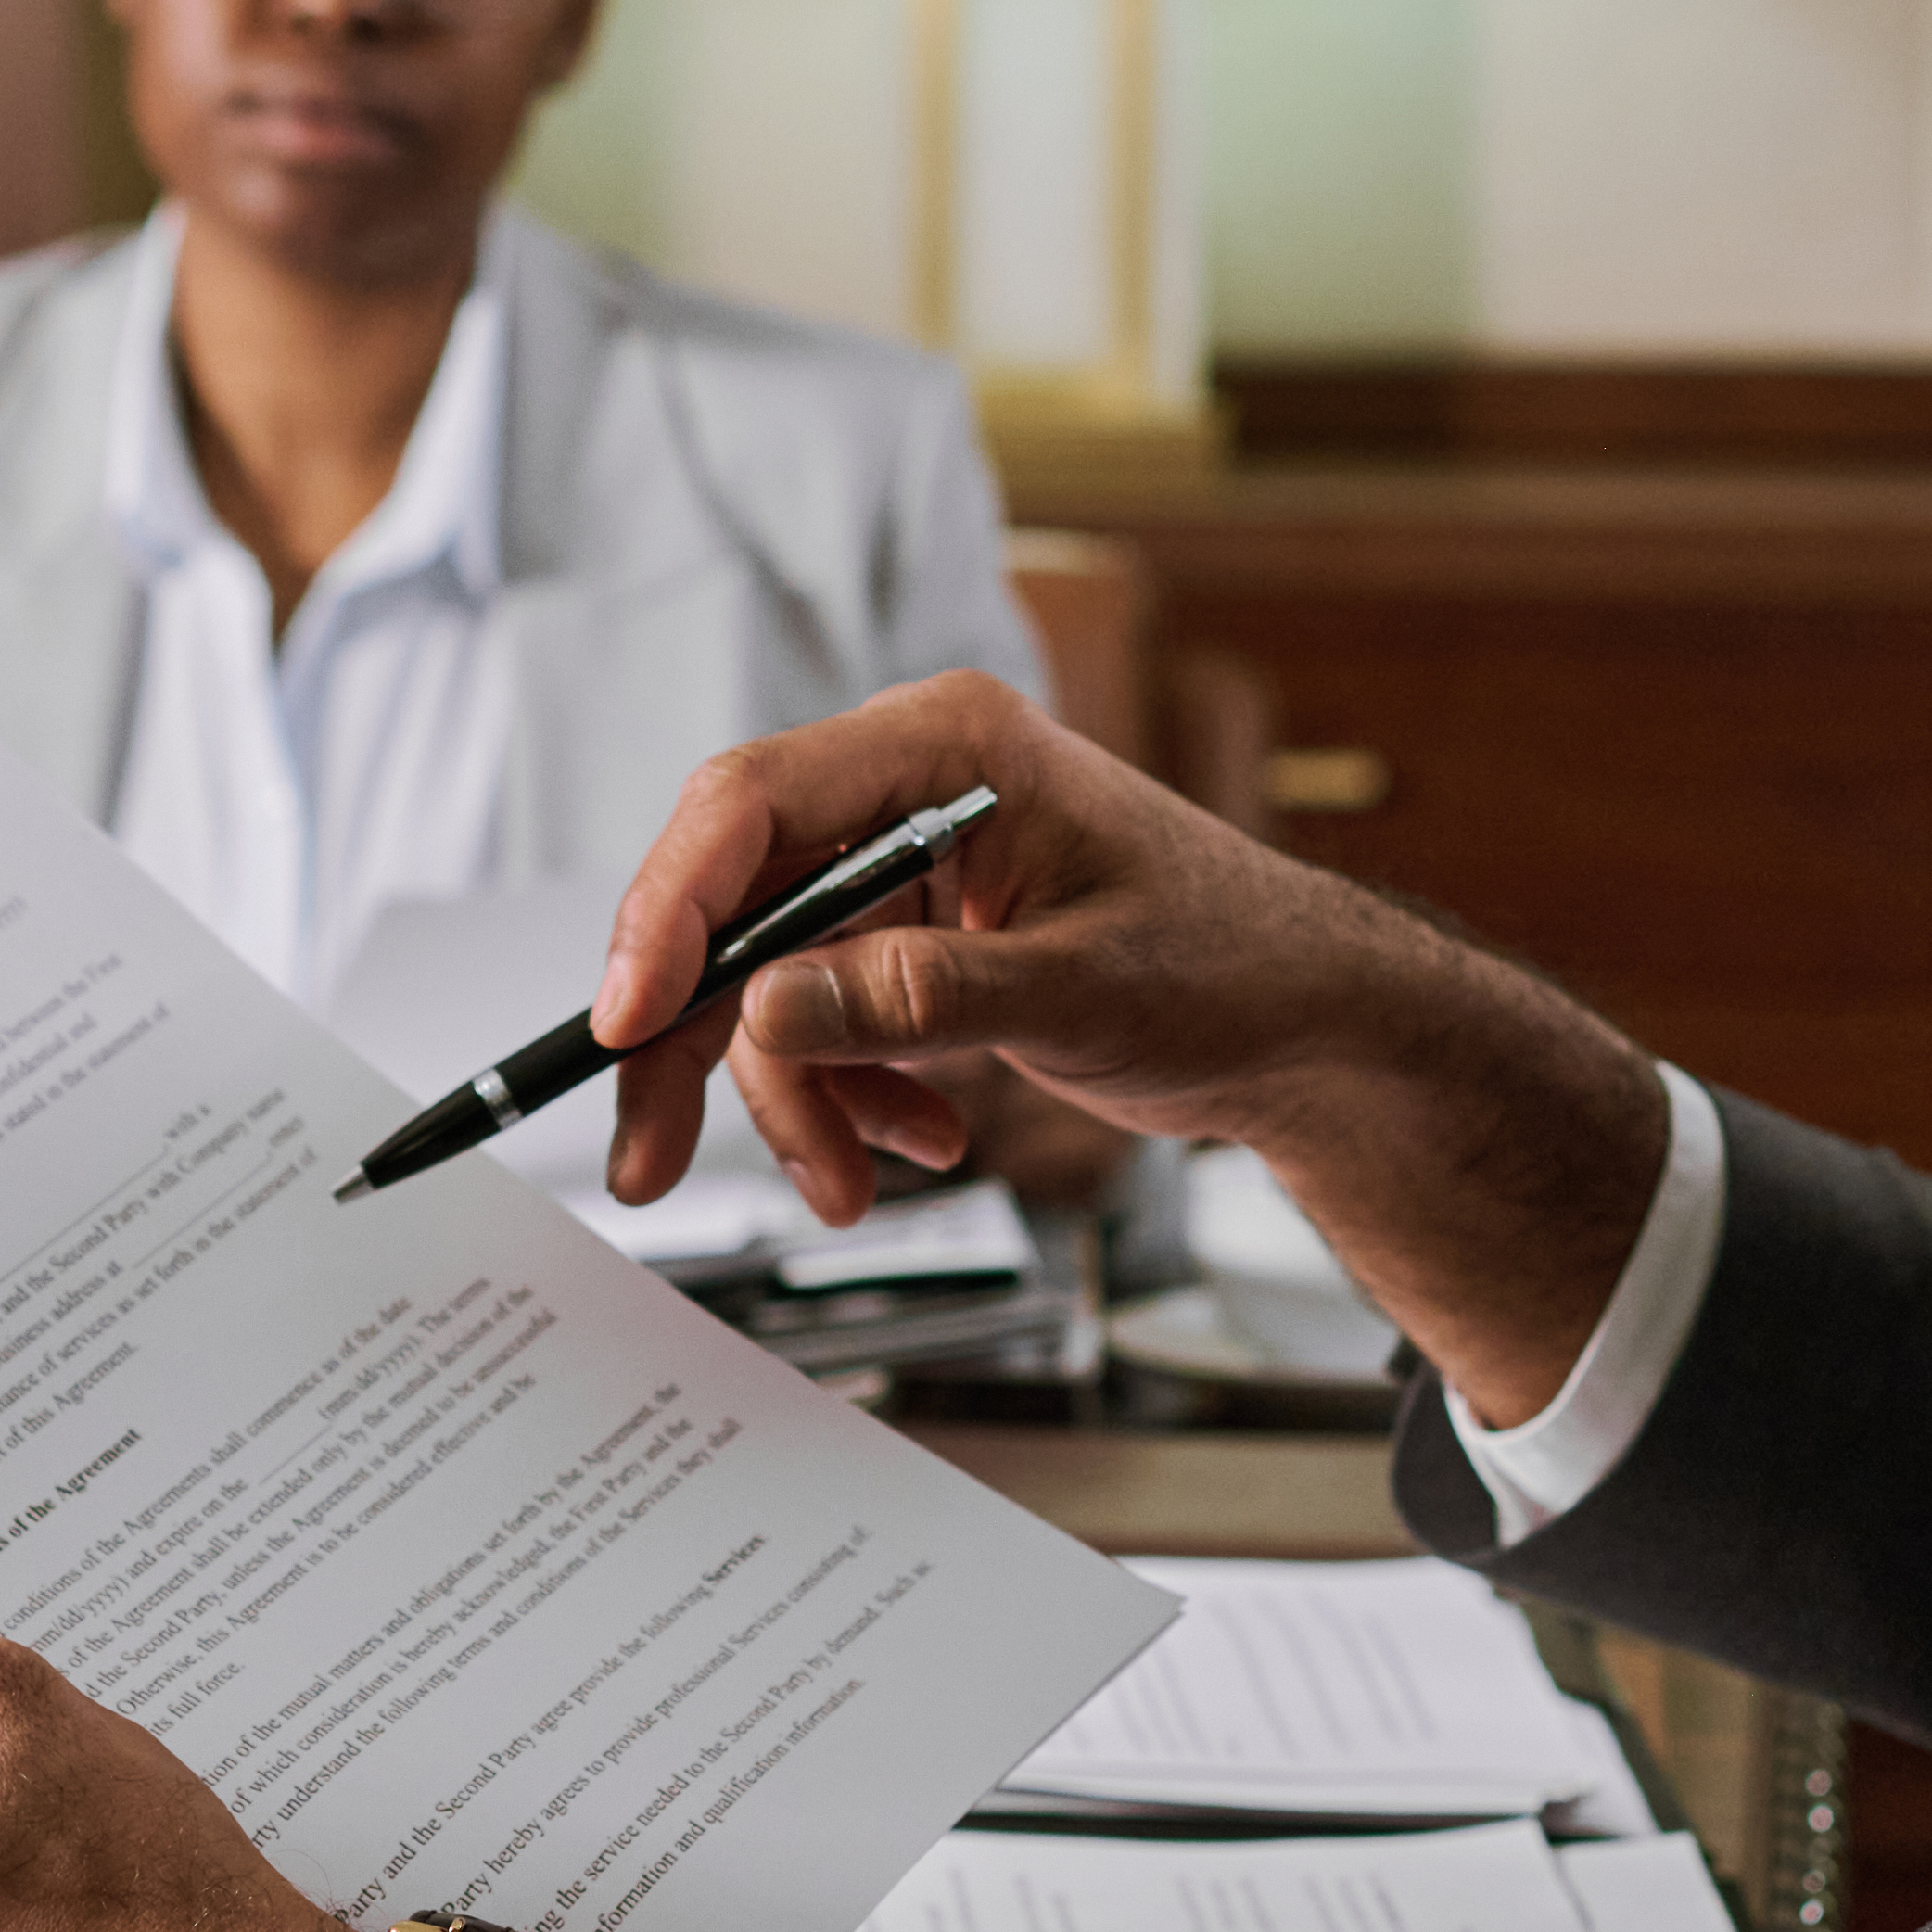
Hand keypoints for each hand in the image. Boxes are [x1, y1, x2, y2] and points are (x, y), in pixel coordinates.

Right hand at [592, 672, 1669, 1424]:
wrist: (1310, 1023)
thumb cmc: (1238, 967)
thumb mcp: (1083, 990)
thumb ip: (921, 999)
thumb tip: (768, 1011)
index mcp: (946, 746)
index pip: (752, 805)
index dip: (667, 912)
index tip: (621, 1021)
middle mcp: (906, 789)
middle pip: (733, 905)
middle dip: (692, 1044)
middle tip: (647, 1161)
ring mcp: (902, 867)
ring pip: (767, 983)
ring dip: (796, 1098)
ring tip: (853, 1185)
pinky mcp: (911, 940)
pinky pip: (822, 1019)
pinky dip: (850, 1096)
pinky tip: (921, 1140)